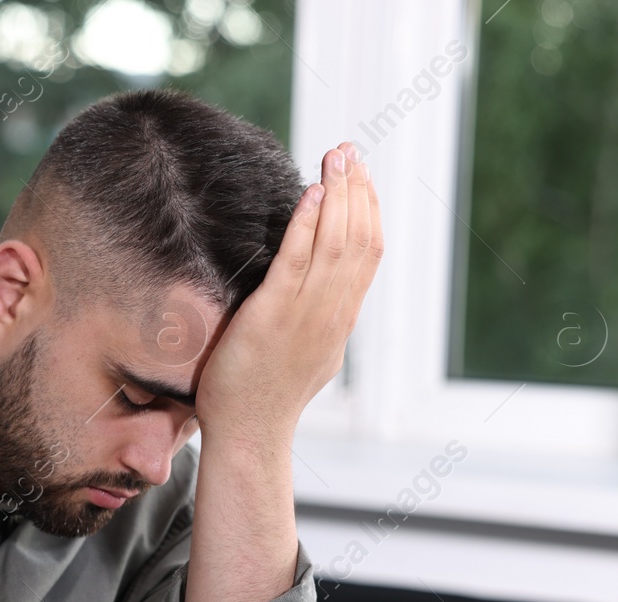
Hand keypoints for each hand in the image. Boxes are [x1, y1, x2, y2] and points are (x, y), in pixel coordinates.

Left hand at [195, 142, 382, 450]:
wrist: (250, 434)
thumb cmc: (264, 398)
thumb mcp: (307, 354)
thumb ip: (317, 321)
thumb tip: (320, 298)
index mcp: (341, 320)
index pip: (368, 253)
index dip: (368, 209)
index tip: (360, 176)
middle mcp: (332, 313)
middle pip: (359, 239)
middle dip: (356, 189)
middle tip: (350, 151)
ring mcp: (306, 314)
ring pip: (335, 243)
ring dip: (337, 194)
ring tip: (336, 157)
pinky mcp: (274, 316)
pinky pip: (297, 261)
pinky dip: (307, 224)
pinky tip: (311, 193)